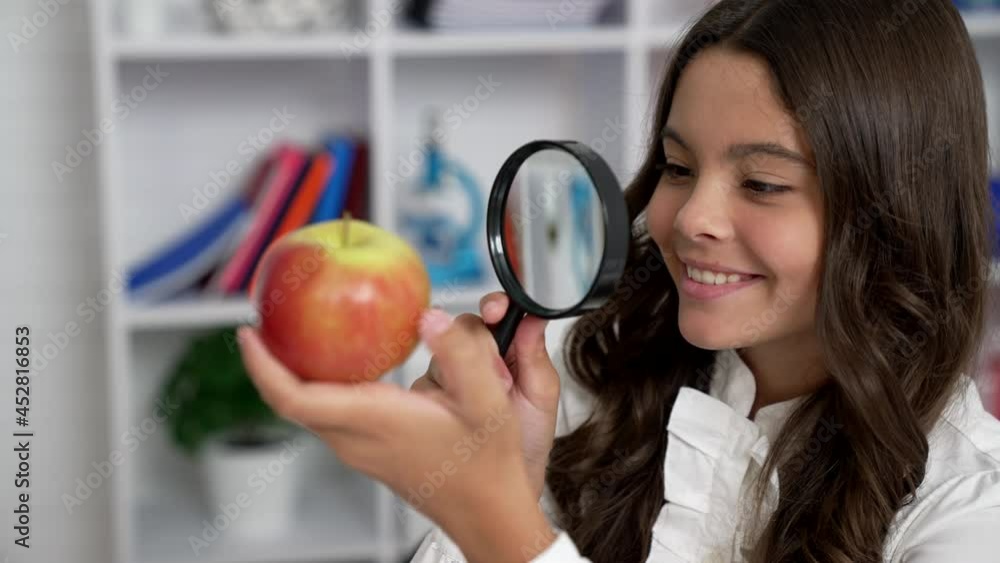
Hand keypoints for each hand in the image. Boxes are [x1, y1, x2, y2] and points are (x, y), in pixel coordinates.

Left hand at [236, 309, 555, 559]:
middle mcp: (356, 438)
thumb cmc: (485, 465)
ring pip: (311, 406)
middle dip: (272, 359)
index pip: (294, 398)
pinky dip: (323, 383)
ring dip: (297, 371)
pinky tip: (346, 360)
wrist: (488, 510)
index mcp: (374, 421)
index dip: (262, 365)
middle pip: (292, 399)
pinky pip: (331, 412)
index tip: (248, 333)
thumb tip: (431, 318)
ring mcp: (359, 448)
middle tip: (269, 321)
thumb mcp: (487, 402)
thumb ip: (460, 354)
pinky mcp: (370, 449)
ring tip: (299, 334)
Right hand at [410, 292, 560, 501]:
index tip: (496, 310)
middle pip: (462, 329)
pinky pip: (419, 386)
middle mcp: (474, 364)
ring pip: (439, 356)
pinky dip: (437, 398)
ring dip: (461, 379)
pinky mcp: (421, 403)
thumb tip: (533, 316)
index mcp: (507, 354)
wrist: (500, 496)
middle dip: (482, 350)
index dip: (493, 307)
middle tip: (503, 382)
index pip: (493, 316)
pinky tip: (451, 415)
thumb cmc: (524, 448)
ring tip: (483, 412)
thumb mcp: (540, 400)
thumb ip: (535, 356)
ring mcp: (445, 383)